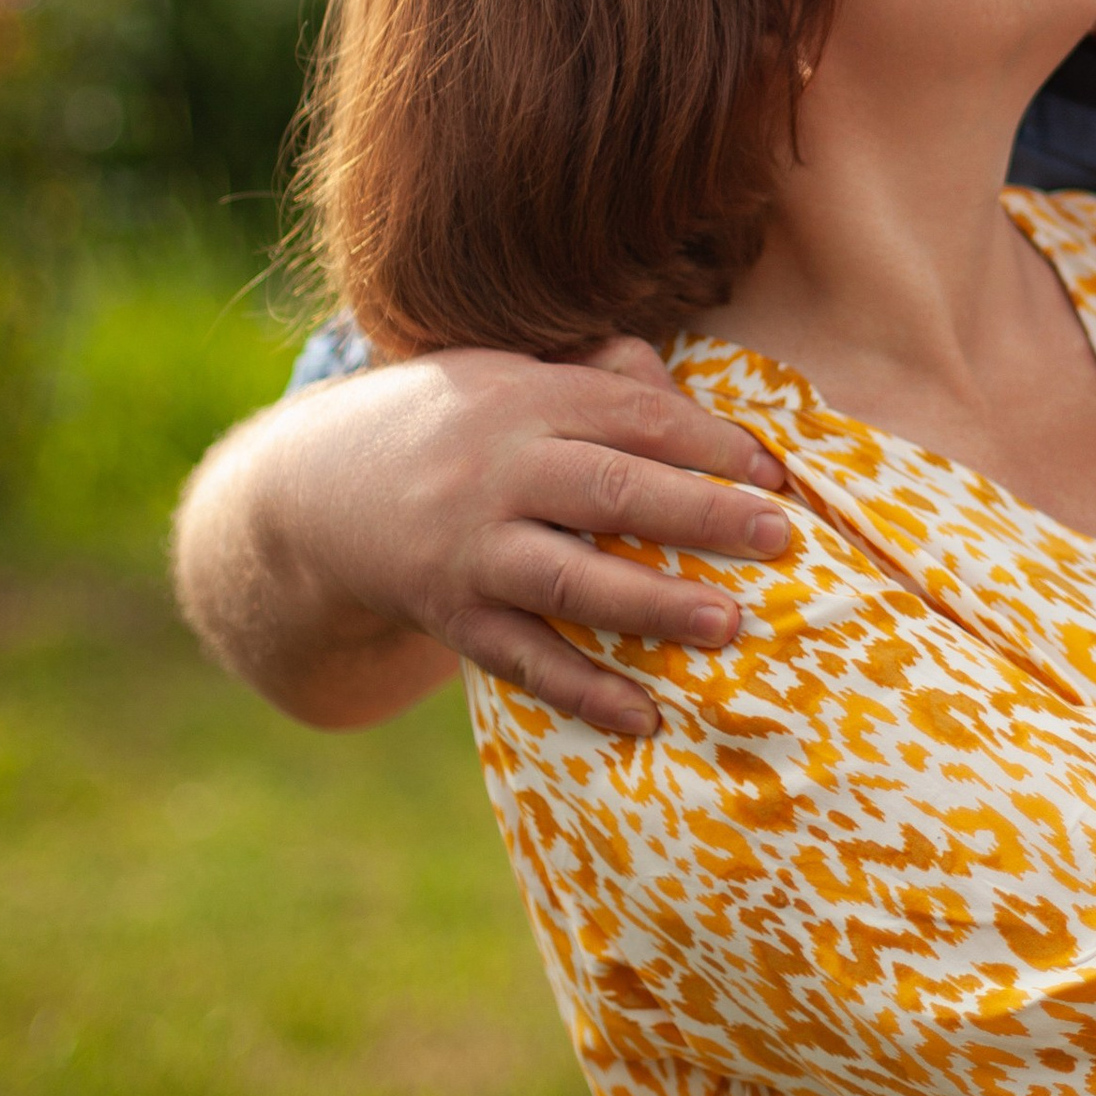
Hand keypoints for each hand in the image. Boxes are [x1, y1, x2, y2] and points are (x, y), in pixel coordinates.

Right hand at [175, 335, 790, 734]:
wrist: (315, 489)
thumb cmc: (453, 426)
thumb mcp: (511, 377)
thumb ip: (602, 380)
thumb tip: (693, 397)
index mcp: (526, 402)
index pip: (634, 416)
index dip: (711, 443)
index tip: (776, 473)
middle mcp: (498, 473)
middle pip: (611, 489)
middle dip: (700, 514)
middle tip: (780, 537)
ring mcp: (471, 550)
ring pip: (569, 579)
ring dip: (652, 605)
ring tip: (728, 625)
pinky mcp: (451, 617)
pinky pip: (524, 659)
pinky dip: (584, 691)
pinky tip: (646, 718)